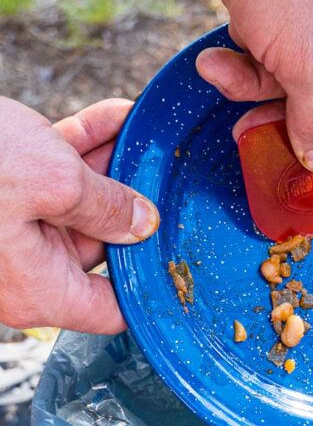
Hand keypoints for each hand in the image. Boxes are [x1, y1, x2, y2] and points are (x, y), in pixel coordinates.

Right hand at [0, 98, 159, 334]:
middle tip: (167, 177)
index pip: (110, 310)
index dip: (148, 283)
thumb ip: (106, 205)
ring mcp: (9, 234)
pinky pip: (48, 176)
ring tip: (146, 136)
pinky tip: (115, 115)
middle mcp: (24, 271)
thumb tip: (142, 223)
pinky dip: (80, 147)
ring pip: (76, 204)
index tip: (183, 255)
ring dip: (111, 167)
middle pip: (100, 248)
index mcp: (38, 291)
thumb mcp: (52, 180)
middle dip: (133, 207)